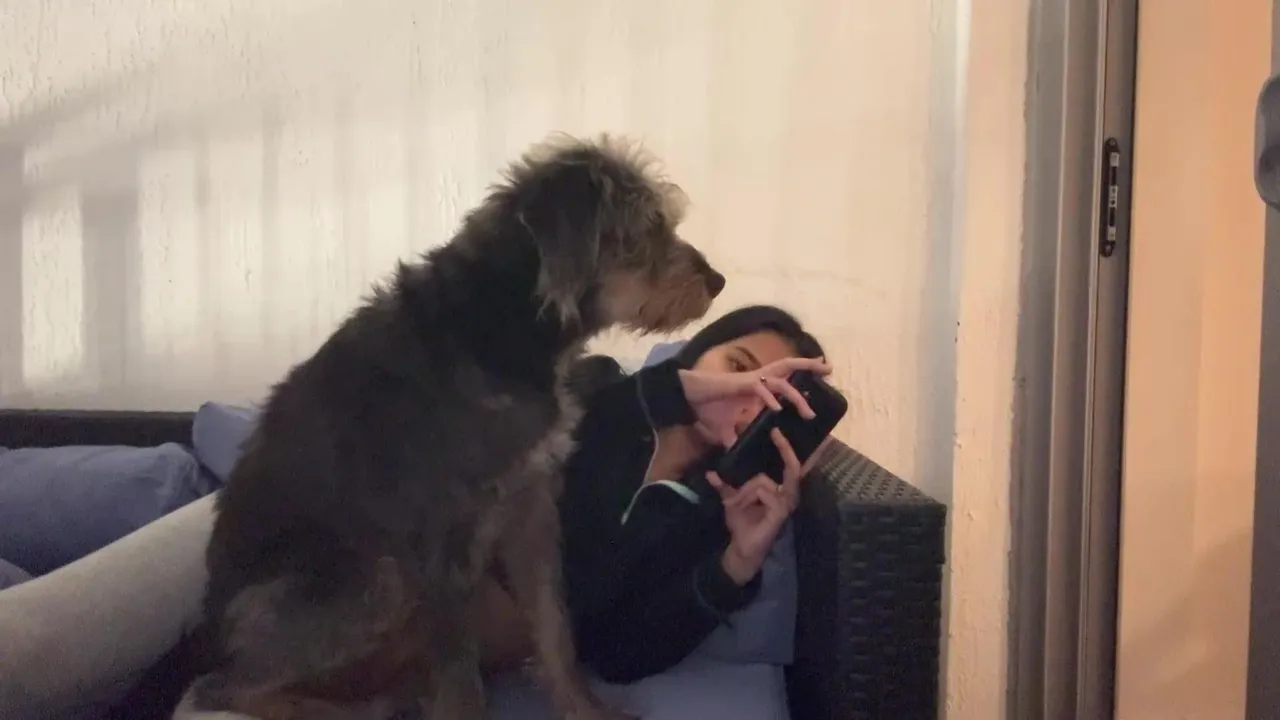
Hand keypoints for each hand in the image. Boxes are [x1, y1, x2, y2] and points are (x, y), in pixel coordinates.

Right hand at [679, 356, 831, 447]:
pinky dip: (768, 399)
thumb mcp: (724, 427)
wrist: (689, 396)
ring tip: (808, 412)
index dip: (801, 374)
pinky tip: (776, 410)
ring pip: (780, 382)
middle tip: (829, 368)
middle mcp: (758, 380)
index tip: (819, 376)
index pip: (784, 377)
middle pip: (788, 368)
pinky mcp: (740, 385)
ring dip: (795, 396)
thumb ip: (733, 437)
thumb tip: (734, 453)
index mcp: (758, 386)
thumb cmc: (707, 406)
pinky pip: (759, 390)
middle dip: (808, 366)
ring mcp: (750, 381)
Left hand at [706, 429, 832, 584]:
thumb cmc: (742, 522)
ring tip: (734, 503)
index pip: (789, 463)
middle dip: (784, 447)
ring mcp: (787, 501)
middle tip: (775, 432)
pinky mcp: (782, 510)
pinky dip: (746, 496)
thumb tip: (711, 472)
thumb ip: (725, 485)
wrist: (741, 546)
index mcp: (780, 487)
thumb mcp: (731, 499)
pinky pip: (762, 491)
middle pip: (790, 465)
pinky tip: (739, 506)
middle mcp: (789, 493)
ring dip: (744, 491)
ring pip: (761, 480)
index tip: (777, 429)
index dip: (786, 447)